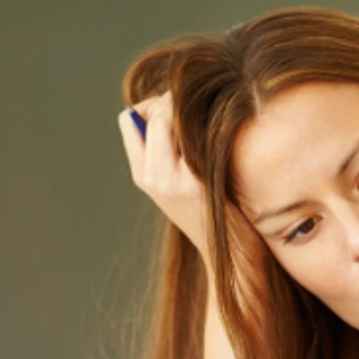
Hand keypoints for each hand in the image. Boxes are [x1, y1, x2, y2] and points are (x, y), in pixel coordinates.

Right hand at [118, 92, 208, 257]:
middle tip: (199, 106)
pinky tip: (222, 132)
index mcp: (143, 175)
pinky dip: (204, 125)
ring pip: (168, 119)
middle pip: (151, 114)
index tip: (176, 108)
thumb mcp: (185, 184)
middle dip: (173, 100)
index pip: (128, 120)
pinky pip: (191, 135)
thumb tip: (178, 110)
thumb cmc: (217, 216)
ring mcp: (170, 180)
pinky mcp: (194, 182)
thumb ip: (173, 154)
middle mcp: (151, 176)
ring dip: (189, 109)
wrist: (230, 258)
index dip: (151, 104)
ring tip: (210, 118)